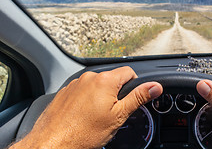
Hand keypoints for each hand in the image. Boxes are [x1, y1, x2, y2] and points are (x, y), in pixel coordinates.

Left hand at [10, 66, 162, 148]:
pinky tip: (83, 115)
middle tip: (113, 112)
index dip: (134, 85)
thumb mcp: (118, 116)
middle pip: (112, 79)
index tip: (130, 99)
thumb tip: (156, 86)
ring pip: (97, 85)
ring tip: (96, 116)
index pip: (129, 72)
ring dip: (101, 96)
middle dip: (116, 93)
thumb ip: (138, 98)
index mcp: (105, 80)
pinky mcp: (65, 91)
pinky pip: (82, 91)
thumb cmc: (84, 133)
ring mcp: (75, 83)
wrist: (53, 143)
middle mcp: (89, 77)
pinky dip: (86, 100)